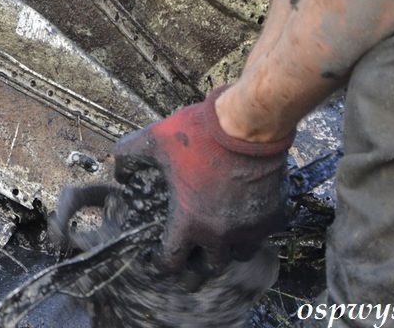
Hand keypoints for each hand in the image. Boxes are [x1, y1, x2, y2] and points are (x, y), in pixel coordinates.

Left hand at [113, 85, 292, 276]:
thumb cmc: (199, 133)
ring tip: (221, 241)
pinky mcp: (273, 216)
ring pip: (240, 255)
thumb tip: (120, 173)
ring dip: (229, 251)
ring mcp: (250, 228)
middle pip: (210, 268)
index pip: (172, 262)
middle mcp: (221, 233)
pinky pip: (263, 234)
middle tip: (191, 261)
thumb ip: (130, 156)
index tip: (159, 257)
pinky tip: (246, 217)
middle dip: (198, 267)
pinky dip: (253, 230)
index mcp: (190, 221)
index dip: (162, 263)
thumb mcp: (154, 140)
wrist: (247, 125)